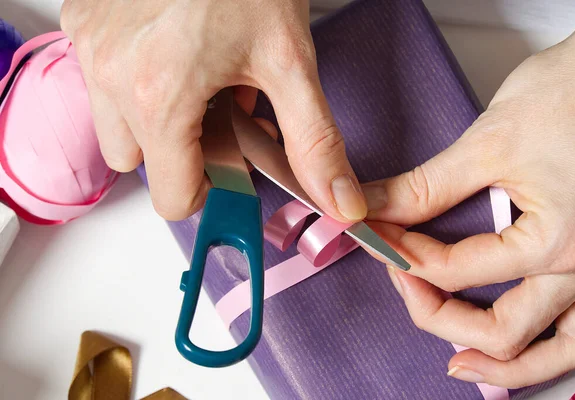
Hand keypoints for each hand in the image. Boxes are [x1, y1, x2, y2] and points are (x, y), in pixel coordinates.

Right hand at [60, 0, 366, 221]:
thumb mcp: (290, 62)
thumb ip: (314, 141)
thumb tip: (338, 199)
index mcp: (161, 97)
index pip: (172, 197)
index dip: (211, 191)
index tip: (234, 168)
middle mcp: (112, 76)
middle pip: (145, 165)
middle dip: (185, 152)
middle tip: (222, 113)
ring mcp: (91, 49)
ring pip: (118, 129)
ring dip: (159, 121)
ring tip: (197, 81)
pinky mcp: (83, 24)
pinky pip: (104, 84)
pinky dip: (138, 84)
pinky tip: (174, 55)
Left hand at [362, 7, 574, 397]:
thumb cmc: (572, 95)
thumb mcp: (487, 143)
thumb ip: (424, 188)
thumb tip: (374, 209)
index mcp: (559, 241)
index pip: (458, 273)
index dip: (406, 259)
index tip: (382, 241)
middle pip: (504, 330)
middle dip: (440, 316)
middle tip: (405, 292)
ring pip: (563, 352)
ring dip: (508, 365)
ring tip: (462, 365)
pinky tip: (569, 381)